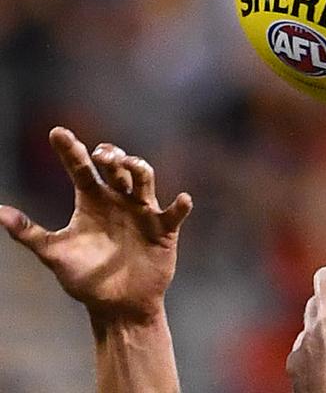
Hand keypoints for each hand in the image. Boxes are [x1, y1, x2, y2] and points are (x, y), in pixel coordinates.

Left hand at [0, 127, 192, 321]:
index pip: (80, 170)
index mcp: (92, 202)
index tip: (57, 132)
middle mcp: (118, 201)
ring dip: (139, 169)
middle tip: (101, 154)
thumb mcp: (55, 254)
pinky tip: (181, 200)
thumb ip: (30, 233)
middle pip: (117, 167)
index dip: (70, 150)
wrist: (117, 306)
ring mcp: (142, 212)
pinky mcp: (163, 229)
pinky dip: (180, 206)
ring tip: (129, 166)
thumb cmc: (86, 279)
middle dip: (111, 155)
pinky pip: (173, 214)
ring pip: (144, 180)